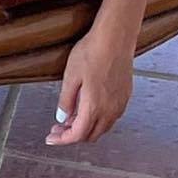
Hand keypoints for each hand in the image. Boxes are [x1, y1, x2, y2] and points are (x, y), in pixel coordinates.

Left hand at [45, 32, 133, 146]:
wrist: (115, 37)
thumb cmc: (93, 52)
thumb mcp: (71, 75)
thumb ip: (66, 100)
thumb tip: (61, 118)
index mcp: (94, 107)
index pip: (77, 135)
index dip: (63, 139)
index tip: (52, 138)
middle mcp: (110, 110)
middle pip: (90, 135)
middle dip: (73, 135)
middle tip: (58, 127)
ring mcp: (120, 104)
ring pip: (102, 128)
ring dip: (86, 127)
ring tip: (70, 117)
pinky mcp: (125, 96)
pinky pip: (111, 117)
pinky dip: (97, 118)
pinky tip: (88, 106)